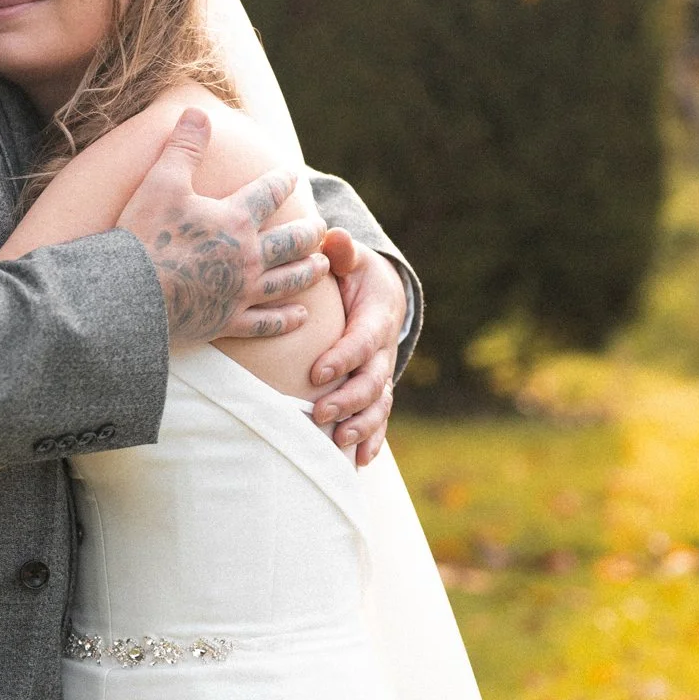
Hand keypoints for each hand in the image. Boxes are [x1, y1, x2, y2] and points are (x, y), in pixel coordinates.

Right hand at [118, 110, 328, 348]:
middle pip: (290, 241)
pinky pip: (267, 322)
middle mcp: (247, 256)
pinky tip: (302, 315)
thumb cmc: (143, 235)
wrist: (129, 293)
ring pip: (288, 280)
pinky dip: (288, 319)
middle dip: (308, 231)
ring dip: (308, 270)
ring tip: (321, 265)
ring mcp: (241, 291)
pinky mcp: (229, 320)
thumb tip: (198, 111)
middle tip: (321, 226)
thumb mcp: (161, 181)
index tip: (292, 174)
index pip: (267, 194)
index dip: (282, 181)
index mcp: (234, 219)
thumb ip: (184, 147)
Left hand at [308, 232, 405, 465]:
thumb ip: (340, 251)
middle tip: (319, 414)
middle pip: (372, 380)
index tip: (316, 373)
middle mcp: (383, 349)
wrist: (379, 293)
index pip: (361, 341)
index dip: (343, 358)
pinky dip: (372, 439)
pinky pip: (379, 417)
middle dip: (348, 399)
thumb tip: (334, 238)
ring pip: (378, 404)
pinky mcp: (376, 389)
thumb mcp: (348, 258)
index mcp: (377, 317)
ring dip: (361, 425)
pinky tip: (358, 461)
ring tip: (339, 443)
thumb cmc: (353, 273)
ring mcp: (381, 372)